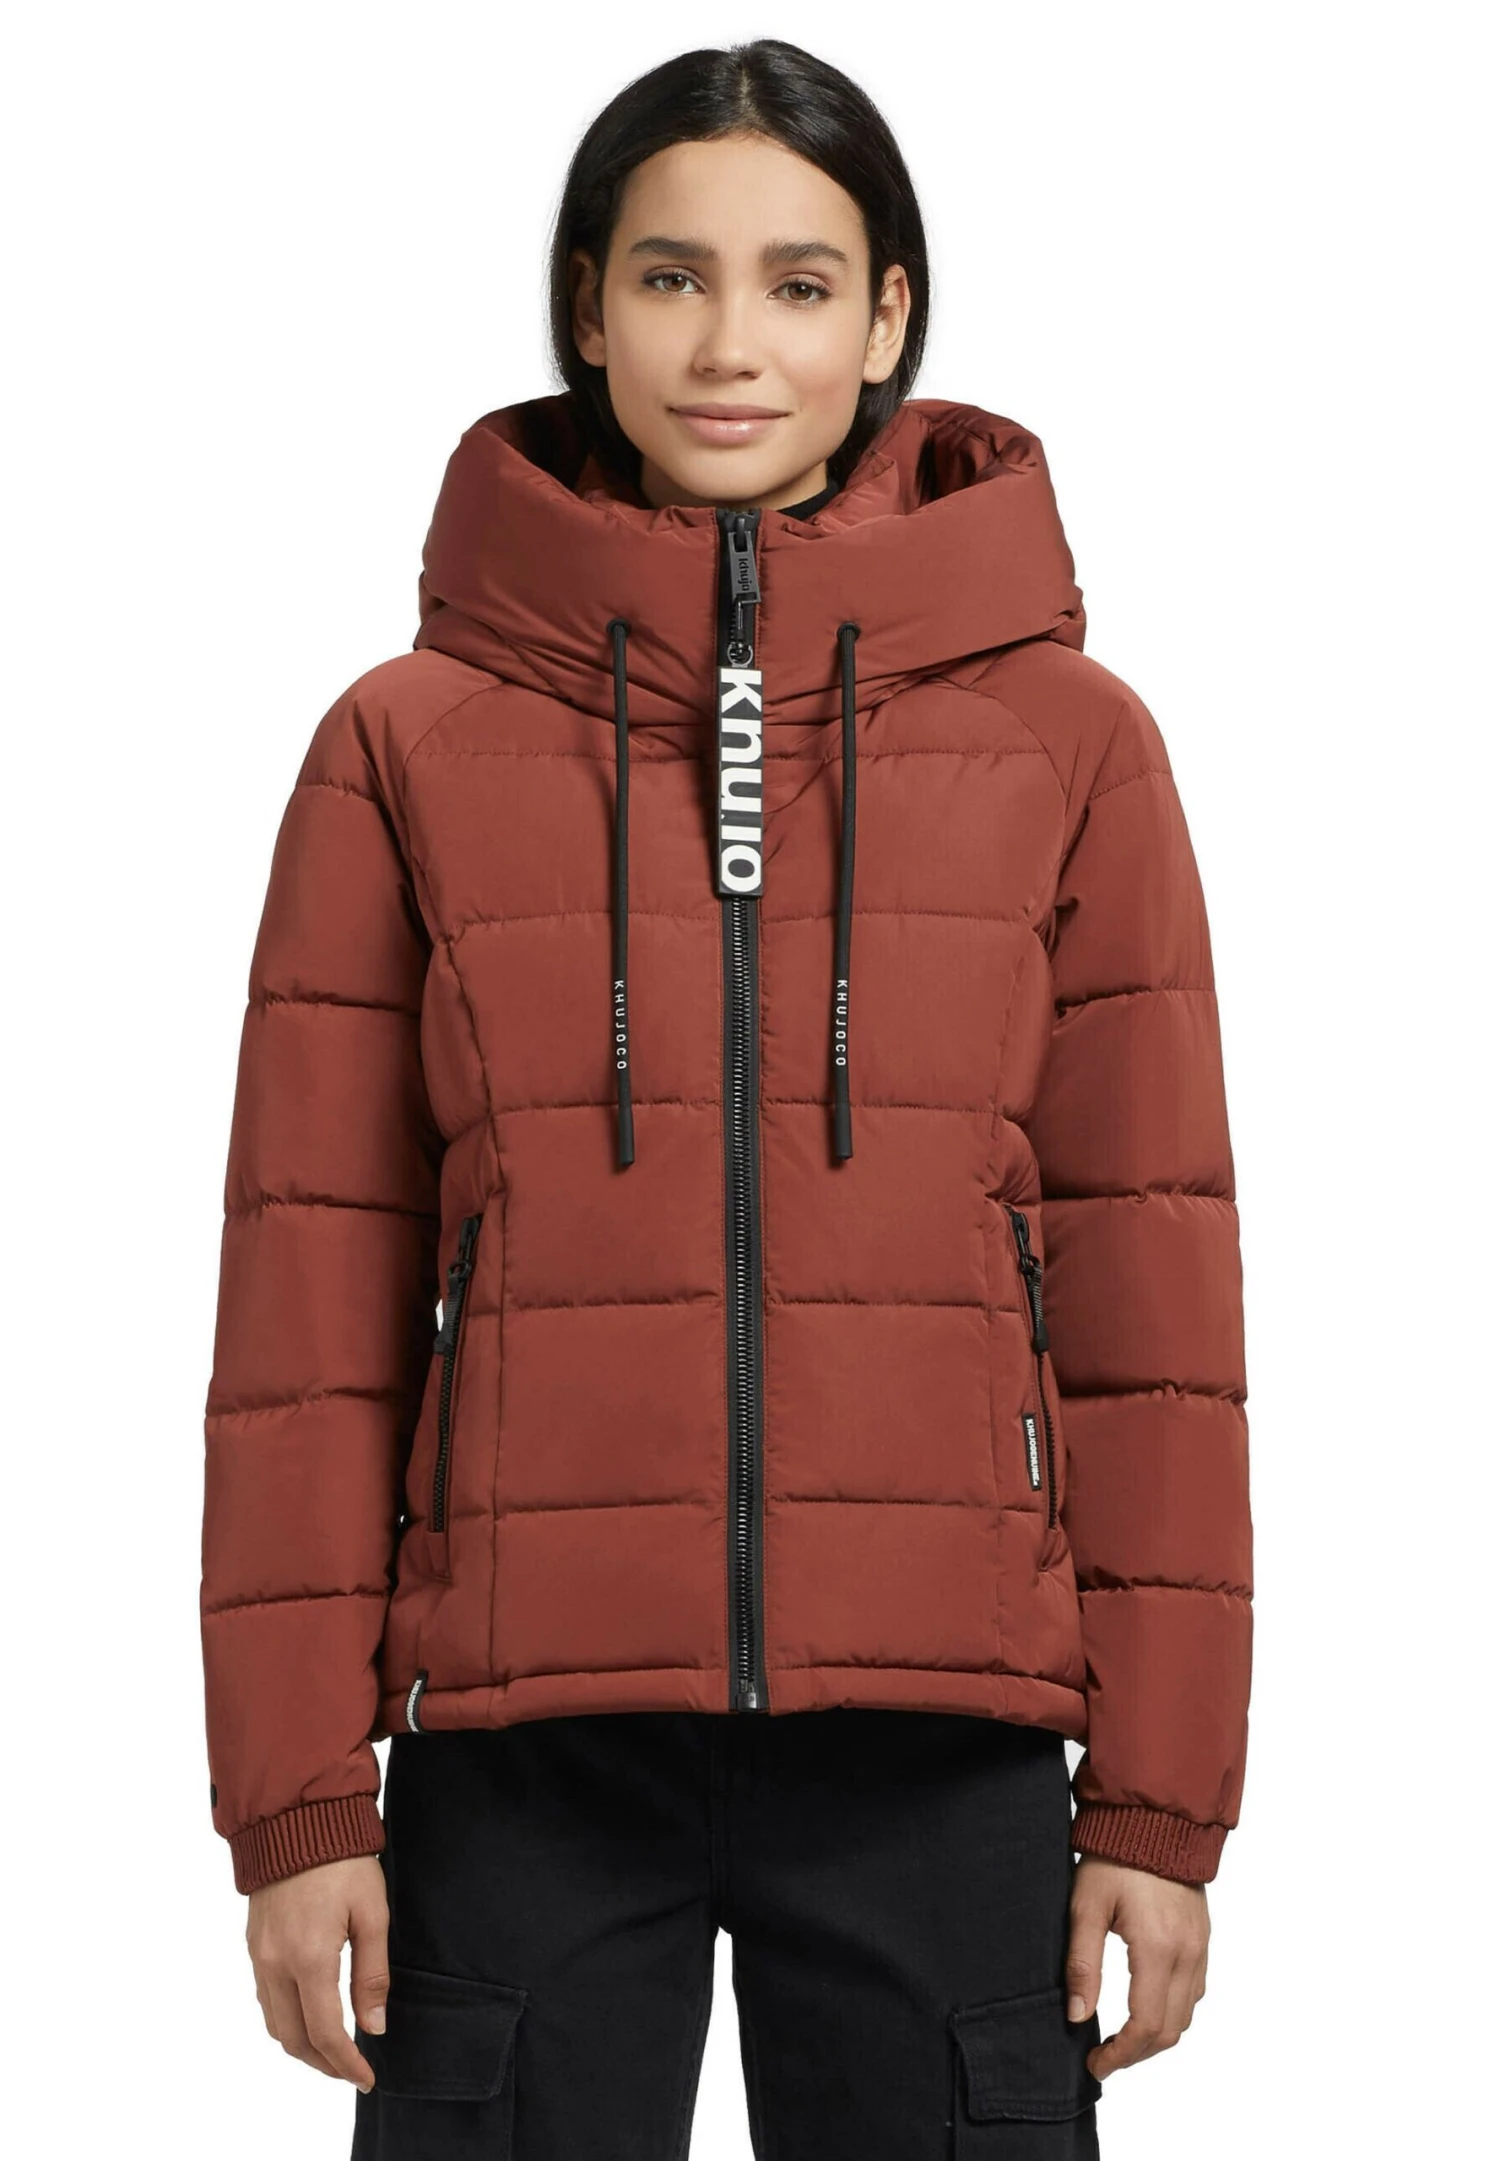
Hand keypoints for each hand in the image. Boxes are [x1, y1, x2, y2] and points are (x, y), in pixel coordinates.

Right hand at [246, 1854, 389, 2090]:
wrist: (296, 1819)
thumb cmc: (342, 1860)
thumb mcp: (372, 1913)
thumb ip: (371, 1974)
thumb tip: (373, 2026)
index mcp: (308, 1958)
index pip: (325, 2033)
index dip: (346, 2064)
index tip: (367, 2078)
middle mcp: (275, 1964)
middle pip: (293, 2039)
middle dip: (323, 2064)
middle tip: (352, 2070)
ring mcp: (259, 1955)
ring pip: (274, 2023)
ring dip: (302, 2045)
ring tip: (334, 2049)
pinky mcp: (254, 1944)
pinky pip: (265, 1998)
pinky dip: (286, 2019)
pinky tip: (310, 2013)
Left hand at [1065, 1853, 1208, 2079]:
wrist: (1155, 1817)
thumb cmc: (1115, 1857)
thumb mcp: (1086, 1906)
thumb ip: (1083, 1964)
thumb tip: (1078, 2016)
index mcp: (1159, 1949)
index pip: (1146, 2026)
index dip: (1120, 2055)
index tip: (1095, 2064)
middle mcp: (1188, 1954)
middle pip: (1171, 2031)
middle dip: (1137, 2054)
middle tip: (1104, 2057)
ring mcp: (1201, 1947)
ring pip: (1186, 2015)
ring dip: (1156, 2035)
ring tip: (1121, 2037)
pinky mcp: (1203, 1938)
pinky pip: (1195, 1991)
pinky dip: (1172, 2011)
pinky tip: (1145, 2005)